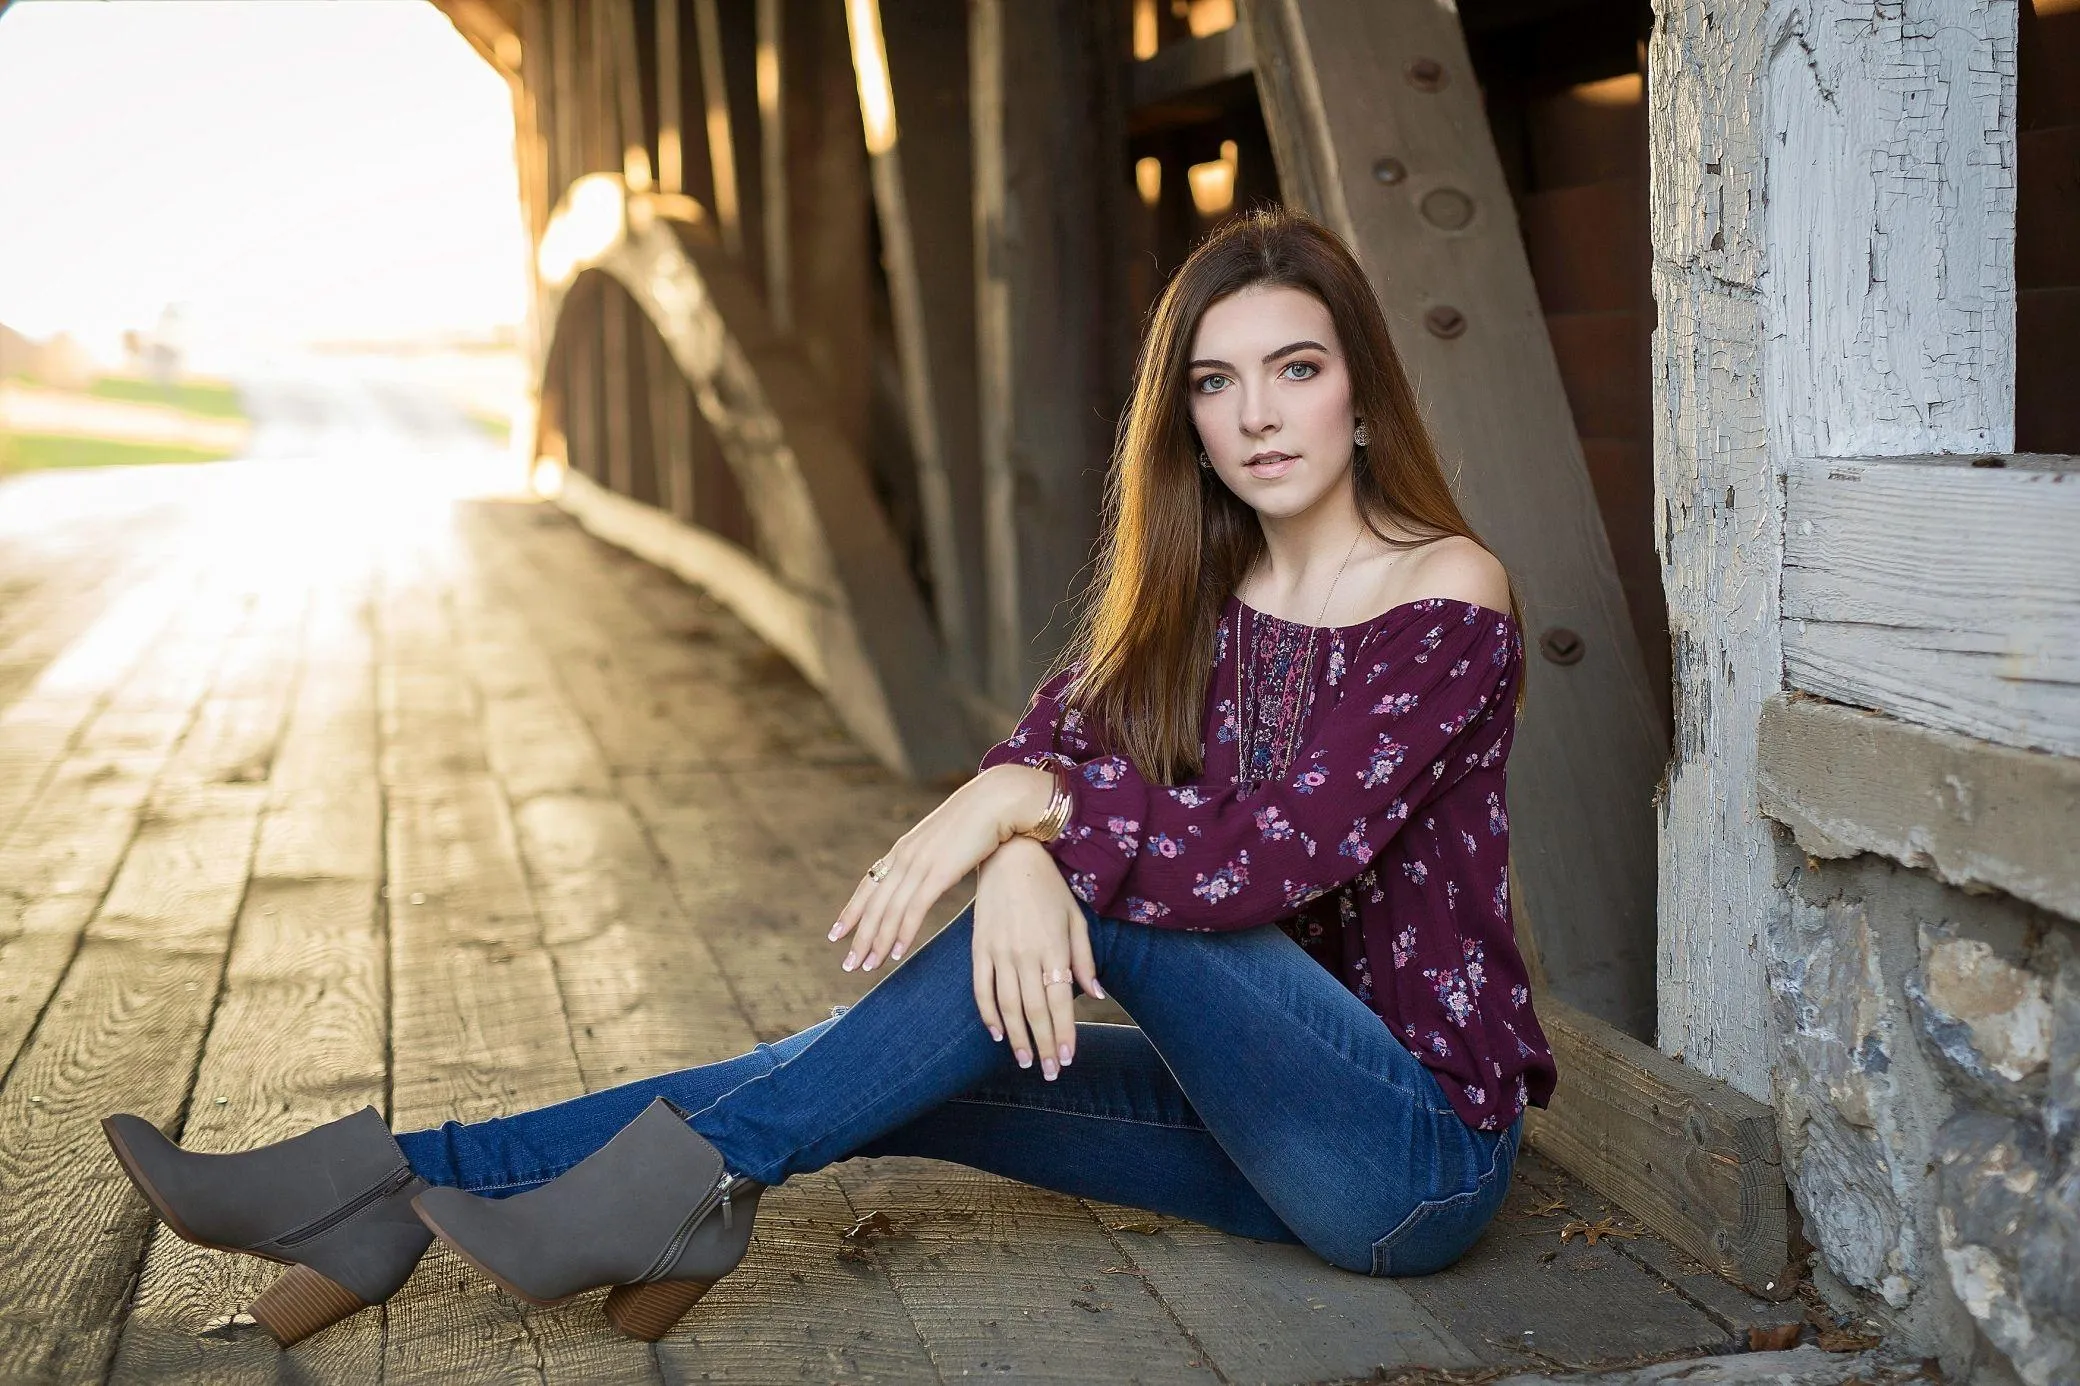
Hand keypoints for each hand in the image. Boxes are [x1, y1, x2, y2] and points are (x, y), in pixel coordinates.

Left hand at [828, 764, 1053, 972]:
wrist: (996, 801)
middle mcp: (904, 857)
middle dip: (858, 936)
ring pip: (889, 911)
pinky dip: (902, 933)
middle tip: (848, 964)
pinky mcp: (939, 872)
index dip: (851, 912)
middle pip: (873, 904)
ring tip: (867, 966)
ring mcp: (920, 864)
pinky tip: (895, 953)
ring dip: (876, 942)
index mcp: (902, 850)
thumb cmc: (976, 822)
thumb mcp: (942, 841)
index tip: (836, 934)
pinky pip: (914, 909)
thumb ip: (929, 858)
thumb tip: (926, 875)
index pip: (868, 886)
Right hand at [970, 835, 1102, 1079]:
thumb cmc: (1050, 888)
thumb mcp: (1076, 918)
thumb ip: (1085, 958)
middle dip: (1043, 1045)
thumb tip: (1097, 994)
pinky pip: (981, 989)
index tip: (1066, 1060)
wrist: (1010, 856)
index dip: (1063, 1034)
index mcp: (1054, 948)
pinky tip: (997, 1033)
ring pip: (1008, 1006)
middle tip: (1048, 1072)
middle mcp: (1026, 954)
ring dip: (1017, 1037)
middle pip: (1034, 1011)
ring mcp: (1000, 952)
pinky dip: (988, 1014)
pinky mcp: (979, 948)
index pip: (1060, 1002)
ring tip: (1025, 1060)